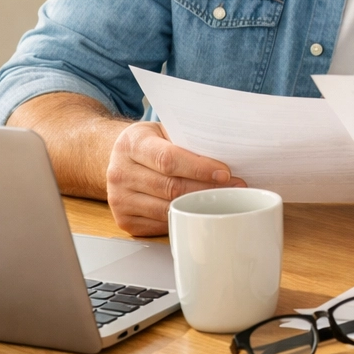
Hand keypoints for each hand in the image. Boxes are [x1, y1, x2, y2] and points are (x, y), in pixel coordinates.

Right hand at [105, 121, 245, 235]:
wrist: (118, 157)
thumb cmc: (152, 142)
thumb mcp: (164, 129)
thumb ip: (187, 139)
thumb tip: (227, 150)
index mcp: (132, 144)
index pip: (168, 159)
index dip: (199, 168)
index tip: (225, 173)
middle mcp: (120, 172)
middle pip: (170, 187)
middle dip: (207, 189)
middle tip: (235, 187)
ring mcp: (119, 200)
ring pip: (167, 208)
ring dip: (199, 206)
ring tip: (224, 199)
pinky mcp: (125, 221)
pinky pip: (160, 224)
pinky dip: (183, 217)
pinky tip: (201, 211)